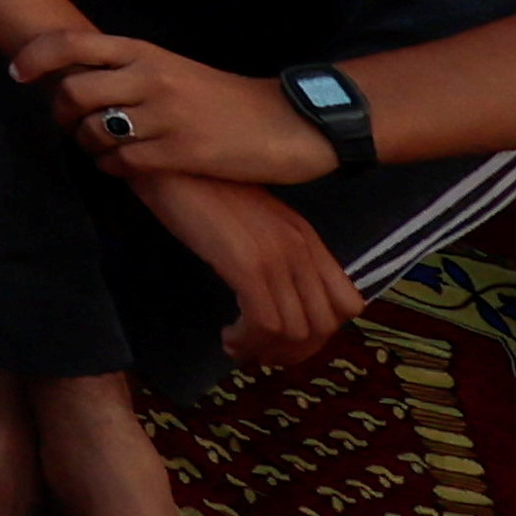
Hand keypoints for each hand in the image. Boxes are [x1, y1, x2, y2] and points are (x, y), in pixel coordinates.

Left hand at [14, 32, 339, 190]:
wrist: (287, 123)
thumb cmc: (223, 98)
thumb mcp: (171, 68)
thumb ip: (128, 70)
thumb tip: (75, 79)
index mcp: (144, 52)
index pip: (71, 44)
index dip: (34, 57)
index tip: (16, 73)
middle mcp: (150, 77)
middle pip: (72, 91)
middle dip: (59, 113)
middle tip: (66, 125)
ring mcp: (165, 116)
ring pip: (93, 130)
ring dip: (86, 144)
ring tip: (99, 148)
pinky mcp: (182, 153)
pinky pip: (123, 163)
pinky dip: (112, 168)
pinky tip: (122, 168)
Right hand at [126, 164, 360, 365]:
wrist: (168, 160)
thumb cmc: (198, 186)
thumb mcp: (251, 219)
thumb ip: (272, 249)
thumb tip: (273, 294)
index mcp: (306, 237)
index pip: (346, 304)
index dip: (321, 332)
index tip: (286, 338)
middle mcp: (300, 248)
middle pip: (323, 325)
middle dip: (293, 352)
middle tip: (261, 355)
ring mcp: (276, 256)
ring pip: (295, 331)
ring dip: (267, 351)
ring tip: (240, 348)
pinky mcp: (246, 264)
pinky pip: (264, 323)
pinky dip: (249, 341)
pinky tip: (228, 338)